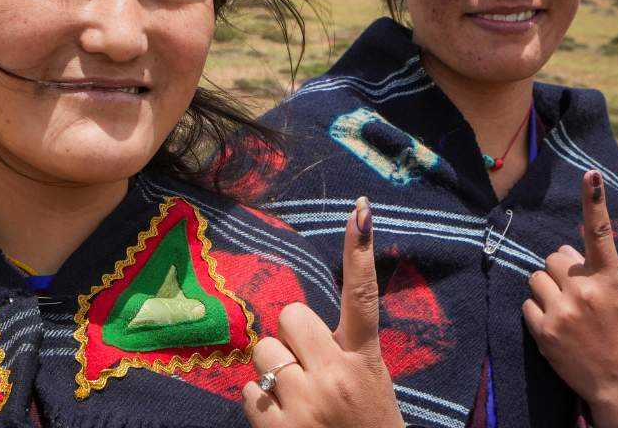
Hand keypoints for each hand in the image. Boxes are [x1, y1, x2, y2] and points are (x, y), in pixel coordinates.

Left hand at [243, 197, 404, 427]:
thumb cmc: (366, 426)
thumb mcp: (369, 383)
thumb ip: (340, 351)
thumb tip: (293, 322)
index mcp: (365, 360)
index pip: (364, 298)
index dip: (361, 253)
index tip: (362, 210)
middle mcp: (336, 376)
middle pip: (291, 317)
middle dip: (292, 338)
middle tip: (308, 367)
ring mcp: (305, 403)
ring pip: (264, 353)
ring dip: (274, 372)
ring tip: (298, 398)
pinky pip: (248, 390)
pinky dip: (261, 403)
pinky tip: (285, 420)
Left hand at [524, 171, 617, 427]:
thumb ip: (596, 273)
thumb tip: (562, 253)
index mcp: (612, 279)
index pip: (601, 233)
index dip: (594, 201)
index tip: (591, 173)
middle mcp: (587, 290)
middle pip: (554, 257)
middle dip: (560, 272)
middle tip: (576, 295)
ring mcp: (564, 310)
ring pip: (537, 278)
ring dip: (546, 291)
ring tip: (566, 313)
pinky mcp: (545, 330)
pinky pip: (528, 304)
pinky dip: (537, 313)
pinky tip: (556, 329)